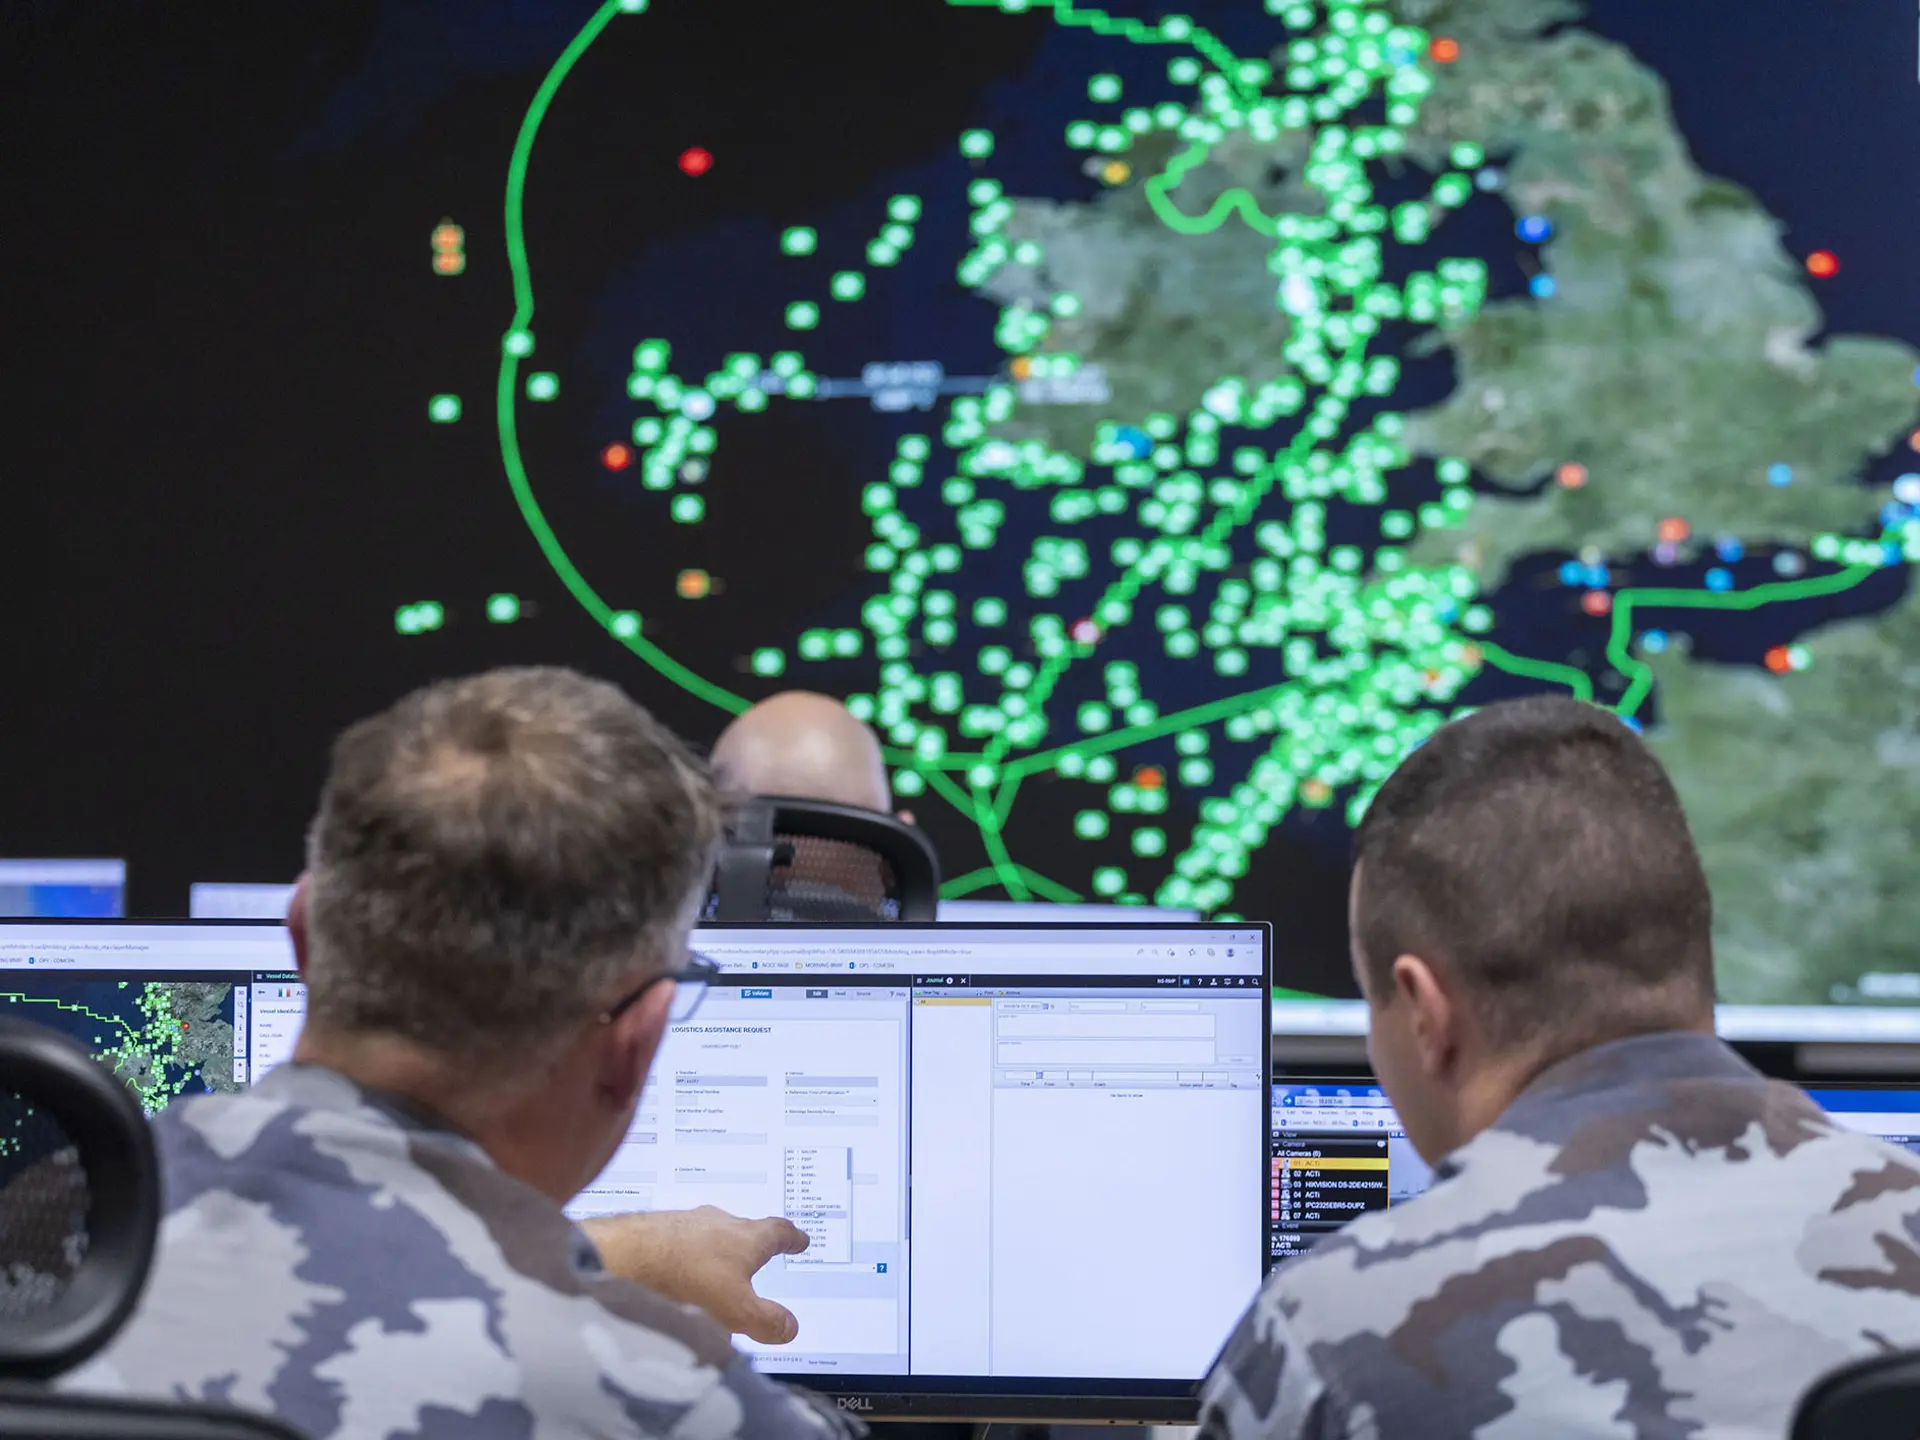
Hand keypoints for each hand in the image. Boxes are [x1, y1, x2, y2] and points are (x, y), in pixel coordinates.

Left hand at [581, 1206, 809, 1343]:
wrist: (624, 1255)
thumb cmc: (688, 1279)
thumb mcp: (738, 1311)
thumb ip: (768, 1321)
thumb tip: (791, 1326)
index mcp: (747, 1237)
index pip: (779, 1232)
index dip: (792, 1238)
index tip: (800, 1239)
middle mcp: (719, 1222)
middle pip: (744, 1229)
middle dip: (751, 1244)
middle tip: (757, 1255)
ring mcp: (685, 1223)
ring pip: (709, 1235)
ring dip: (714, 1252)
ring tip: (713, 1273)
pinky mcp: (655, 1230)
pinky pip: (678, 1243)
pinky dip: (683, 1258)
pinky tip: (674, 1276)